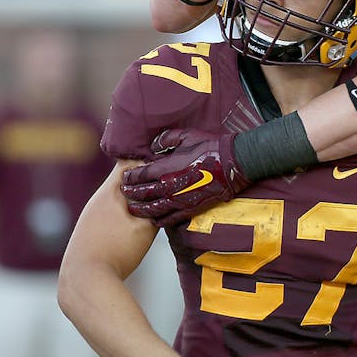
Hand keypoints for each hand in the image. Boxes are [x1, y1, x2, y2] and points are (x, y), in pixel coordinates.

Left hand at [121, 129, 249, 226]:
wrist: (232, 164)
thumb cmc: (210, 148)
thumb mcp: (186, 136)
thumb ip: (165, 140)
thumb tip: (152, 145)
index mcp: (166, 168)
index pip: (140, 175)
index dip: (130, 177)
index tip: (124, 177)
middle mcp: (169, 187)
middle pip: (143, 193)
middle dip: (131, 193)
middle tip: (124, 192)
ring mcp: (179, 200)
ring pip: (154, 209)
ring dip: (141, 209)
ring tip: (133, 209)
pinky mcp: (190, 209)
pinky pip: (171, 218)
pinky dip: (160, 220)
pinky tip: (154, 221)